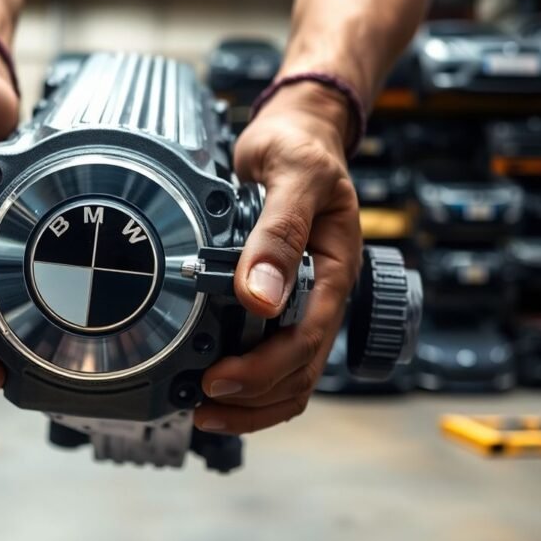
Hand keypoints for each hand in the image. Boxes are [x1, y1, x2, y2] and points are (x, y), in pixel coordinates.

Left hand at [194, 82, 362, 433]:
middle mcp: (321, 294)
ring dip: (254, 401)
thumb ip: (280, 234)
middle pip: (300, 371)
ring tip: (208, 409)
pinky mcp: (278, 295)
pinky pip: (272, 350)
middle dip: (254, 397)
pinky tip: (217, 381)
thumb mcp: (296, 178)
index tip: (219, 380)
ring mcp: (301, 299)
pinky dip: (250, 376)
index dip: (264, 370)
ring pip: (290, 373)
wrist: (296, 131)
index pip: (308, 341)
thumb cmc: (302, 149)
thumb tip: (259, 297)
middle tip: (204, 404)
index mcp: (336, 272)